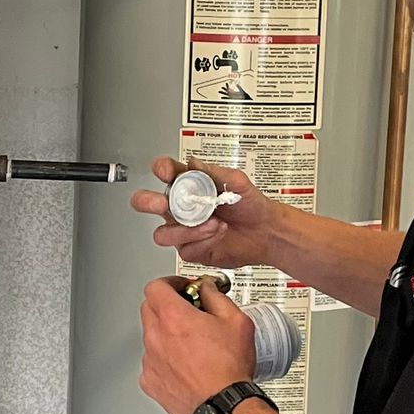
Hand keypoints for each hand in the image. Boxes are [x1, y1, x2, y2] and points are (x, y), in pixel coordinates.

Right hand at [131, 159, 276, 272]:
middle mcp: (180, 207)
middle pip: (147, 203)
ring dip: (186, 229)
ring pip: (163, 233)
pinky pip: (185, 248)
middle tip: (161, 203)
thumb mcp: (236, 182)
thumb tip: (193, 164)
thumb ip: (213, 172)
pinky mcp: (191, 249)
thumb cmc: (250, 205)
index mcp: (188, 184)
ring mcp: (183, 229)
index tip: (166, 171)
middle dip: (148, 201)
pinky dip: (203, 239)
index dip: (161, 169)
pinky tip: (218, 232)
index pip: (165, 172)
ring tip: (212, 222)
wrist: (265, 232)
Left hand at [139, 276, 256, 413]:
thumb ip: (216, 296)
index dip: (170, 283)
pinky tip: (185, 366)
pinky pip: (152, 362)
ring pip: (150, 337)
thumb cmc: (230, 370)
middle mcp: (156, 337)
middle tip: (188, 312)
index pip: (156, 286)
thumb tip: (207, 289)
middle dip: (167, 305)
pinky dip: (165, 360)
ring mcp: (150, 361)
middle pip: (149, 308)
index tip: (182, 288)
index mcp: (174, 318)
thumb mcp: (236, 321)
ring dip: (166, 334)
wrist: (225, 408)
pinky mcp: (150, 382)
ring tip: (192, 345)